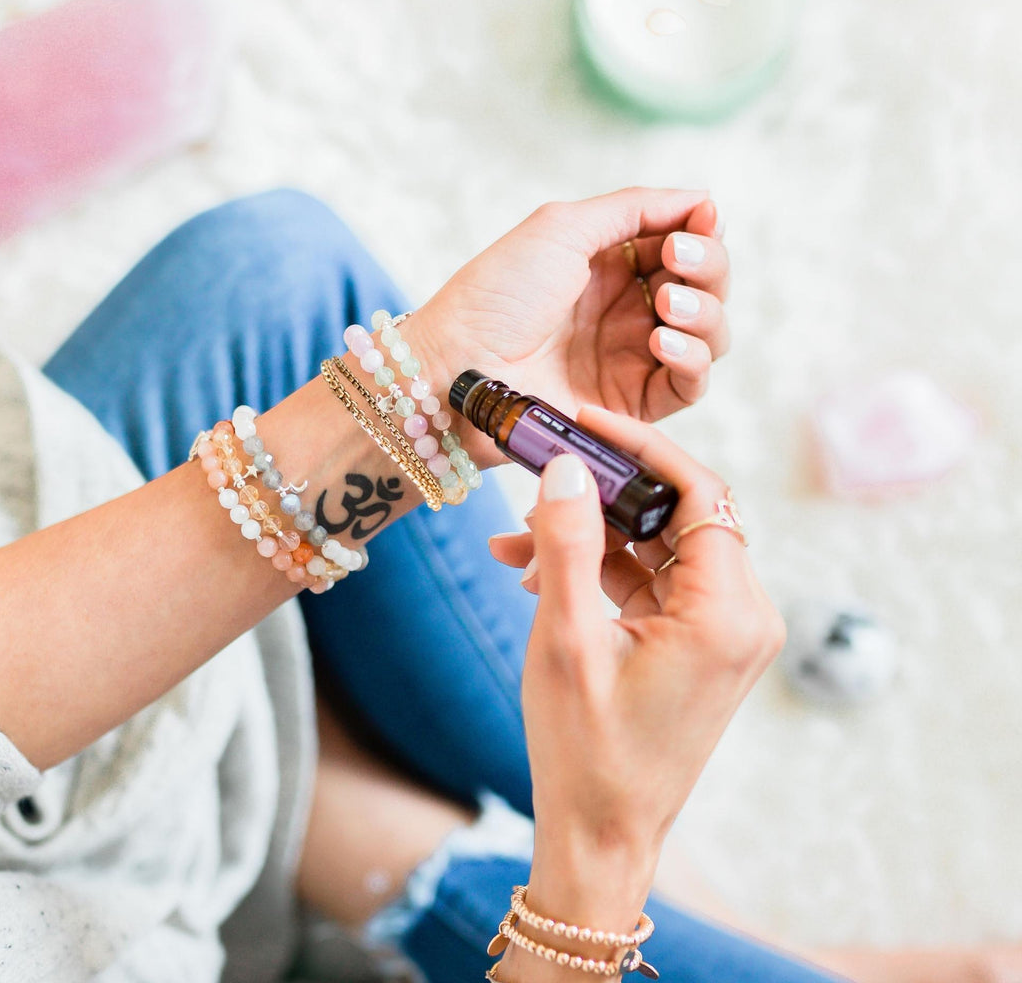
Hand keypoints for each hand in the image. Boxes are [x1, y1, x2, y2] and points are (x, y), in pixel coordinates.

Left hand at [406, 188, 729, 466]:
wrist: (458, 367)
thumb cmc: (496, 295)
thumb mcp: (562, 228)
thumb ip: (635, 209)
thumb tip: (703, 198)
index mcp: (611, 265)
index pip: (684, 244)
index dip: (702, 232)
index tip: (699, 222)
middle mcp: (627, 310)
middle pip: (707, 287)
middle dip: (708, 267)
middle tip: (678, 261)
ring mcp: (632, 358)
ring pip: (710, 335)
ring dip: (705, 312)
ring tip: (667, 303)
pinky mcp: (632, 405)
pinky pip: (690, 385)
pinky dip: (692, 359)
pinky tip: (663, 342)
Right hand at [489, 406, 783, 934]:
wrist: (601, 833)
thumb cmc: (586, 750)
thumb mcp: (567, 639)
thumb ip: (567, 543)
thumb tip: (566, 466)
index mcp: (727, 613)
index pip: (698, 491)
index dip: (640, 447)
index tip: (584, 422)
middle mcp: (741, 616)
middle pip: (675, 514)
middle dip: (599, 496)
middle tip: (538, 482)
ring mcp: (722, 631)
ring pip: (656, 546)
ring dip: (588, 536)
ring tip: (514, 544)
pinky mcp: (698, 643)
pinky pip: (650, 582)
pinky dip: (599, 570)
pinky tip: (535, 573)